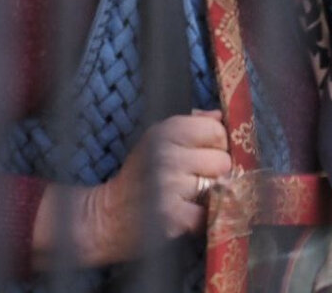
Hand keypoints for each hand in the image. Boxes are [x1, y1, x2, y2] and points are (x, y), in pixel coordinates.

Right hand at [79, 111, 230, 265]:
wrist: (108, 215)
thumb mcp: (159, 138)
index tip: (203, 153)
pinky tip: (185, 212)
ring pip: (219, 187)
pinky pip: (209, 212)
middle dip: (214, 171)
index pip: (217, 130)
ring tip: (187, 195)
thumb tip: (220, 115)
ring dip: (209, 194)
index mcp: (167, 131)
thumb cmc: (141, 173)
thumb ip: (193, 123)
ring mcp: (170, 187)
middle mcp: (168, 156)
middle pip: (223, 161)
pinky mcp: (173, 216)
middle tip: (193, 178)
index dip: (216, 144)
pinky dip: (202, 216)